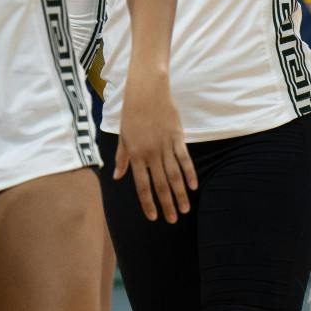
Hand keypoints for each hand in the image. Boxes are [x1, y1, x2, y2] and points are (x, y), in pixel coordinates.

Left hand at [112, 76, 196, 223]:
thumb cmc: (131, 112)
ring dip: (180, 194)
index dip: (148, 203)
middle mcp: (151, 153)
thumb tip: (117, 177)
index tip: (153, 217)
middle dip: (167, 204)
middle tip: (173, 220)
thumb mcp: (122, 136)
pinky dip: (189, 173)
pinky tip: (193, 186)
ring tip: (185, 209)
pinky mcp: (177, 137)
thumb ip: (122, 158)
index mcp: (135, 154)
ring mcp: (165, 145)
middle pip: (160, 184)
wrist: (146, 90)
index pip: (142, 185)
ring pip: (174, 175)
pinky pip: (184, 159)